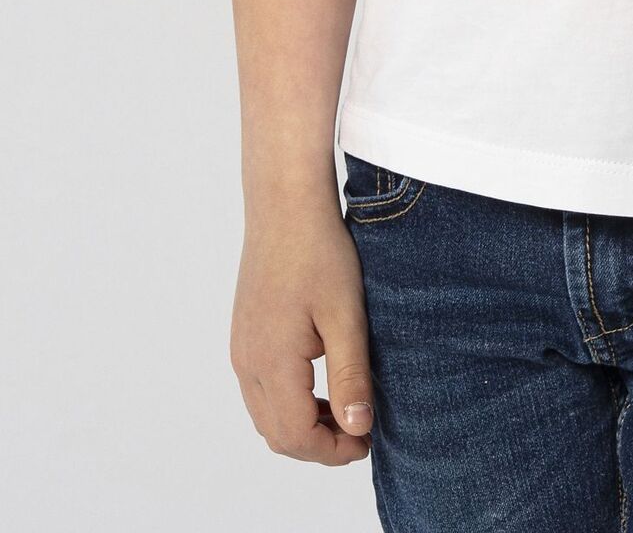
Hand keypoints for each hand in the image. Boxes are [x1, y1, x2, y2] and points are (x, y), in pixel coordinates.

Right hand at [230, 199, 375, 462]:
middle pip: (276, 433)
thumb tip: (357, 429)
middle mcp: (247, 362)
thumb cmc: (320, 252)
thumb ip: (350, 376)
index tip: (367, 442)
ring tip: (345, 410)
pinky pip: (260, 389)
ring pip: (266, 414)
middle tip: (360, 433)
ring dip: (303, 425)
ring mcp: (241, 348)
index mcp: (270, 362)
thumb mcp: (346, 316)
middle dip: (318, 445)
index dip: (332, 451)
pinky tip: (320, 384)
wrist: (286, 205)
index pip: (295, 436)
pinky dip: (289, 402)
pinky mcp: (244, 335)